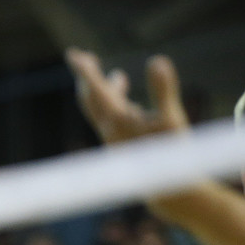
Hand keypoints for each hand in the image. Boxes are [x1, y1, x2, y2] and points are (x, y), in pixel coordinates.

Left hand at [66, 49, 189, 144]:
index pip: (96, 89)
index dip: (85, 69)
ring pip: (104, 111)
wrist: (165, 191)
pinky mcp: (124, 148)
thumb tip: (157, 60)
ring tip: (118, 76)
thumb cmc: (169, 154)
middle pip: (91, 98)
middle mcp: (110, 130)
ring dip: (107, 91)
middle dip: (87, 78)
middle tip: (83, 57)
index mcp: (116, 120)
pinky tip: (134, 106)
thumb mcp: (171, 119)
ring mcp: (115, 140)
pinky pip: (116, 122)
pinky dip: (121, 107)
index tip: (73, 54)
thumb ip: (163, 89)